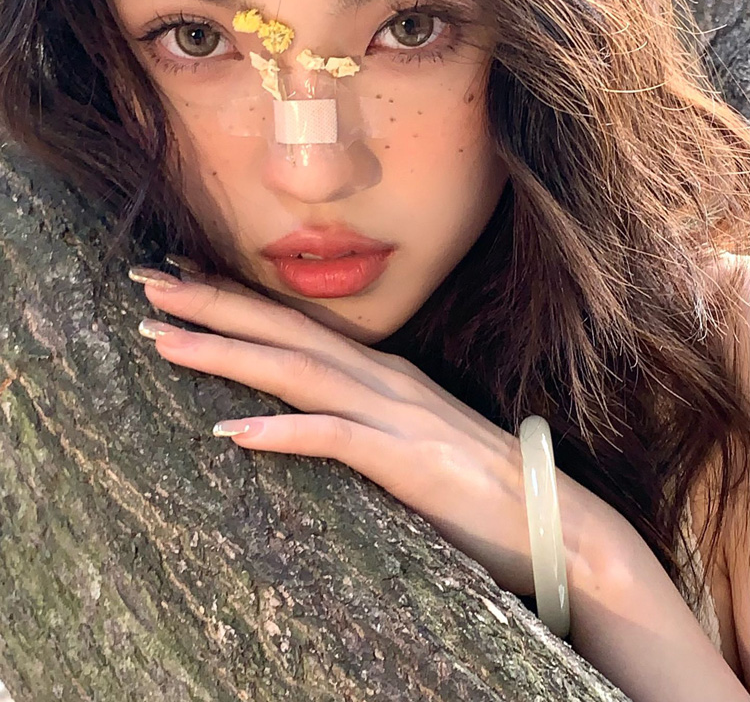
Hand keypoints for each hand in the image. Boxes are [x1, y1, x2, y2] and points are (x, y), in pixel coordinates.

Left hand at [130, 264, 566, 597]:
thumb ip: (362, 413)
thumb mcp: (409, 433)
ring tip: (164, 340)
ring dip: (228, 353)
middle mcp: (383, 379)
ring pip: (298, 372)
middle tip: (146, 283)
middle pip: (285, 333)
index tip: (178, 279)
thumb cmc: (477, 484)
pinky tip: (231, 431)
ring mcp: (396, 416)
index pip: (295, 324)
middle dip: (212, 305)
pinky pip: (336, 440)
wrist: (555, 522)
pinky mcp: (409, 461)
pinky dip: (283, 432)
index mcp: (381, 371)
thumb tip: (306, 408)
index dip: (235, 299)